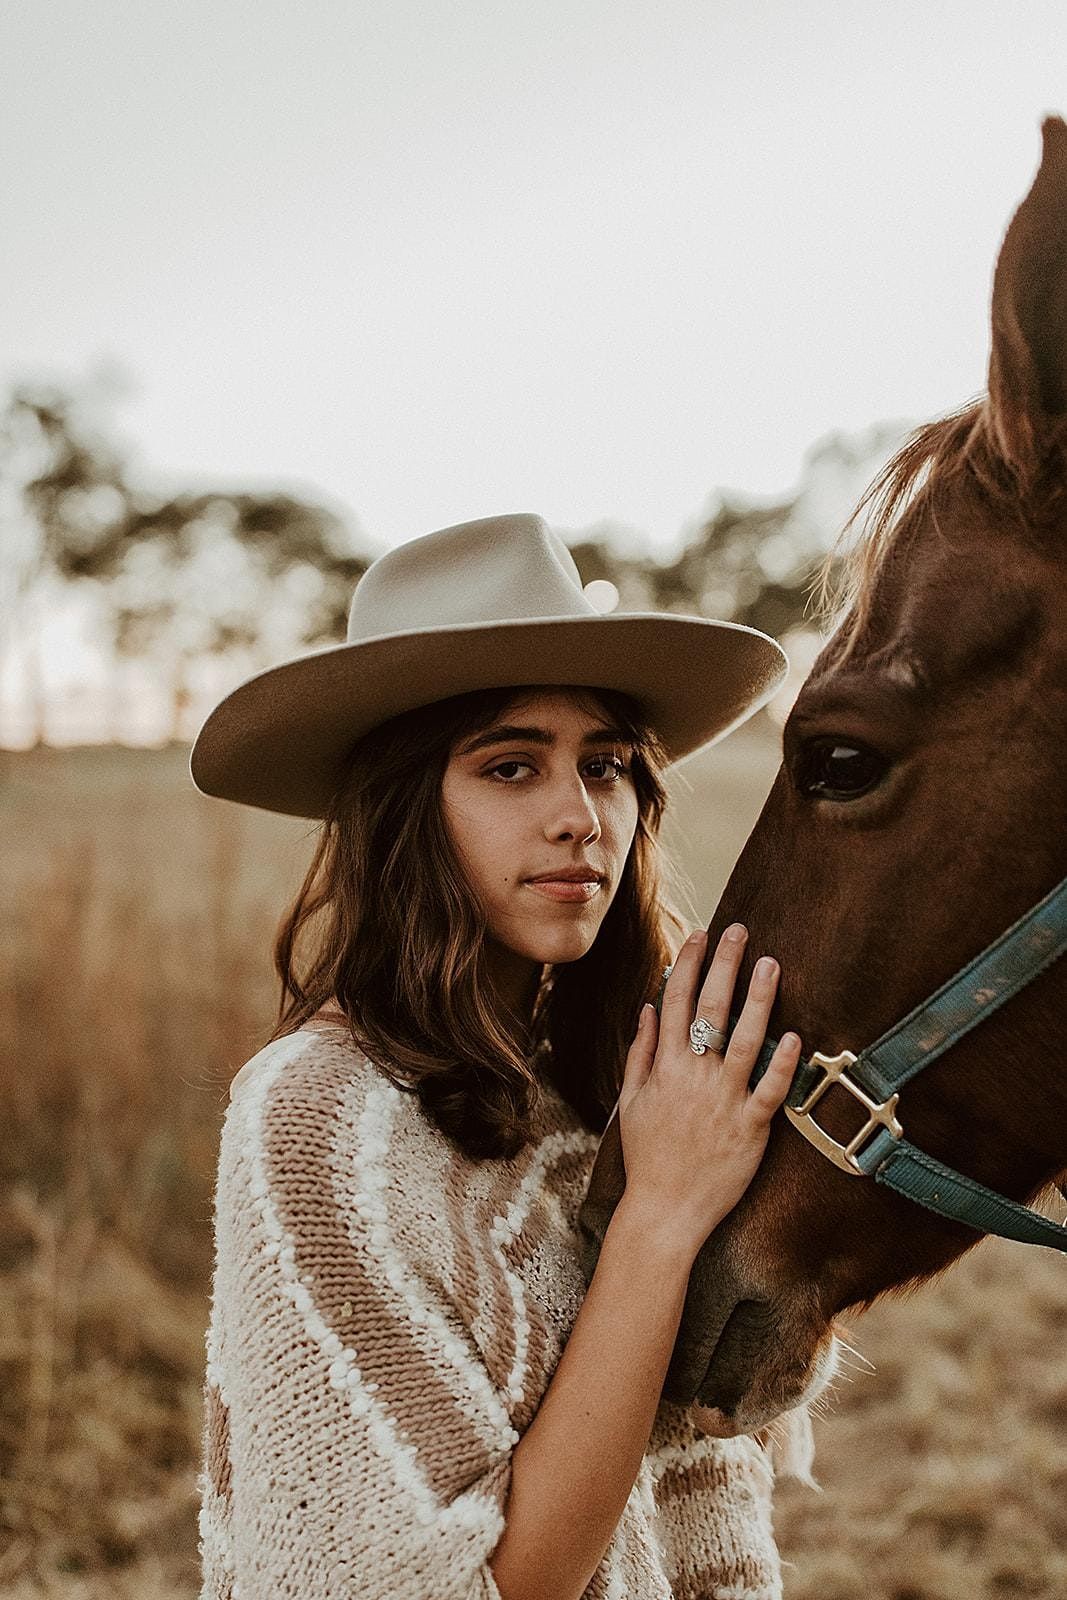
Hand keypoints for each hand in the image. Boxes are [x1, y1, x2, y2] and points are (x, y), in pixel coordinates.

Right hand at [615, 924, 800, 1258]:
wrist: (664, 1212)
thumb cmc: (648, 1157)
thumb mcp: (632, 1100)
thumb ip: (641, 1051)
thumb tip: (648, 1007)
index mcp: (664, 1068)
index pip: (675, 1002)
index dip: (688, 964)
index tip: (700, 934)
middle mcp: (694, 1077)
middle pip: (710, 1010)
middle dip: (724, 965)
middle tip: (740, 930)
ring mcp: (723, 1101)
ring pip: (744, 1040)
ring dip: (758, 999)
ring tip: (771, 964)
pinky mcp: (750, 1129)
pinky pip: (770, 1091)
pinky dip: (782, 1063)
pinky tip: (794, 1035)